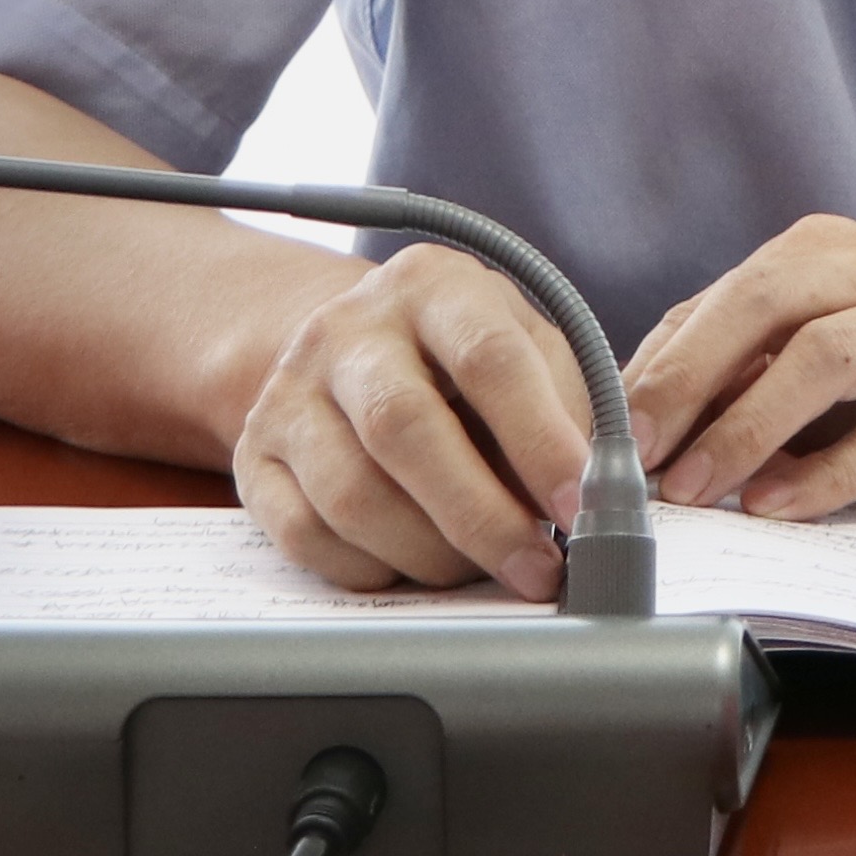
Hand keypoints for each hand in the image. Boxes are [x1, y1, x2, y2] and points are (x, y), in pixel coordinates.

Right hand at [231, 242, 595, 598]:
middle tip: (537, 569)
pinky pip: (305, 535)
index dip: (539, 441)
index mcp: (433, 286)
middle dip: (480, 515)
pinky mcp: (254, 456)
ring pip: (351, 495)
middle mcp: (348, 329)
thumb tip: (602, 498)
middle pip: (403, 429)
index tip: (582, 507)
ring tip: (482, 568)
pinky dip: (371, 570)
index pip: (489, 358)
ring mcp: (289, 392)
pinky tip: (414, 566)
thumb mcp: (527, 350)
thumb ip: (567, 410)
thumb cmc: (463, 360)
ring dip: (430, 553)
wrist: (349, 349)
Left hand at [626, 216, 855, 517]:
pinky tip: (782, 506)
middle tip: (634, 459)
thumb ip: (761, 362)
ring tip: (699, 489)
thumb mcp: (844, 341)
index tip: (606, 437)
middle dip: (687, 383)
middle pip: (763, 304)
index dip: (657, 368)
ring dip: (748, 427)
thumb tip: (649, 414)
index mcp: (829, 249)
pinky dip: (829, 469)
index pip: (722, 298)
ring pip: (824, 355)